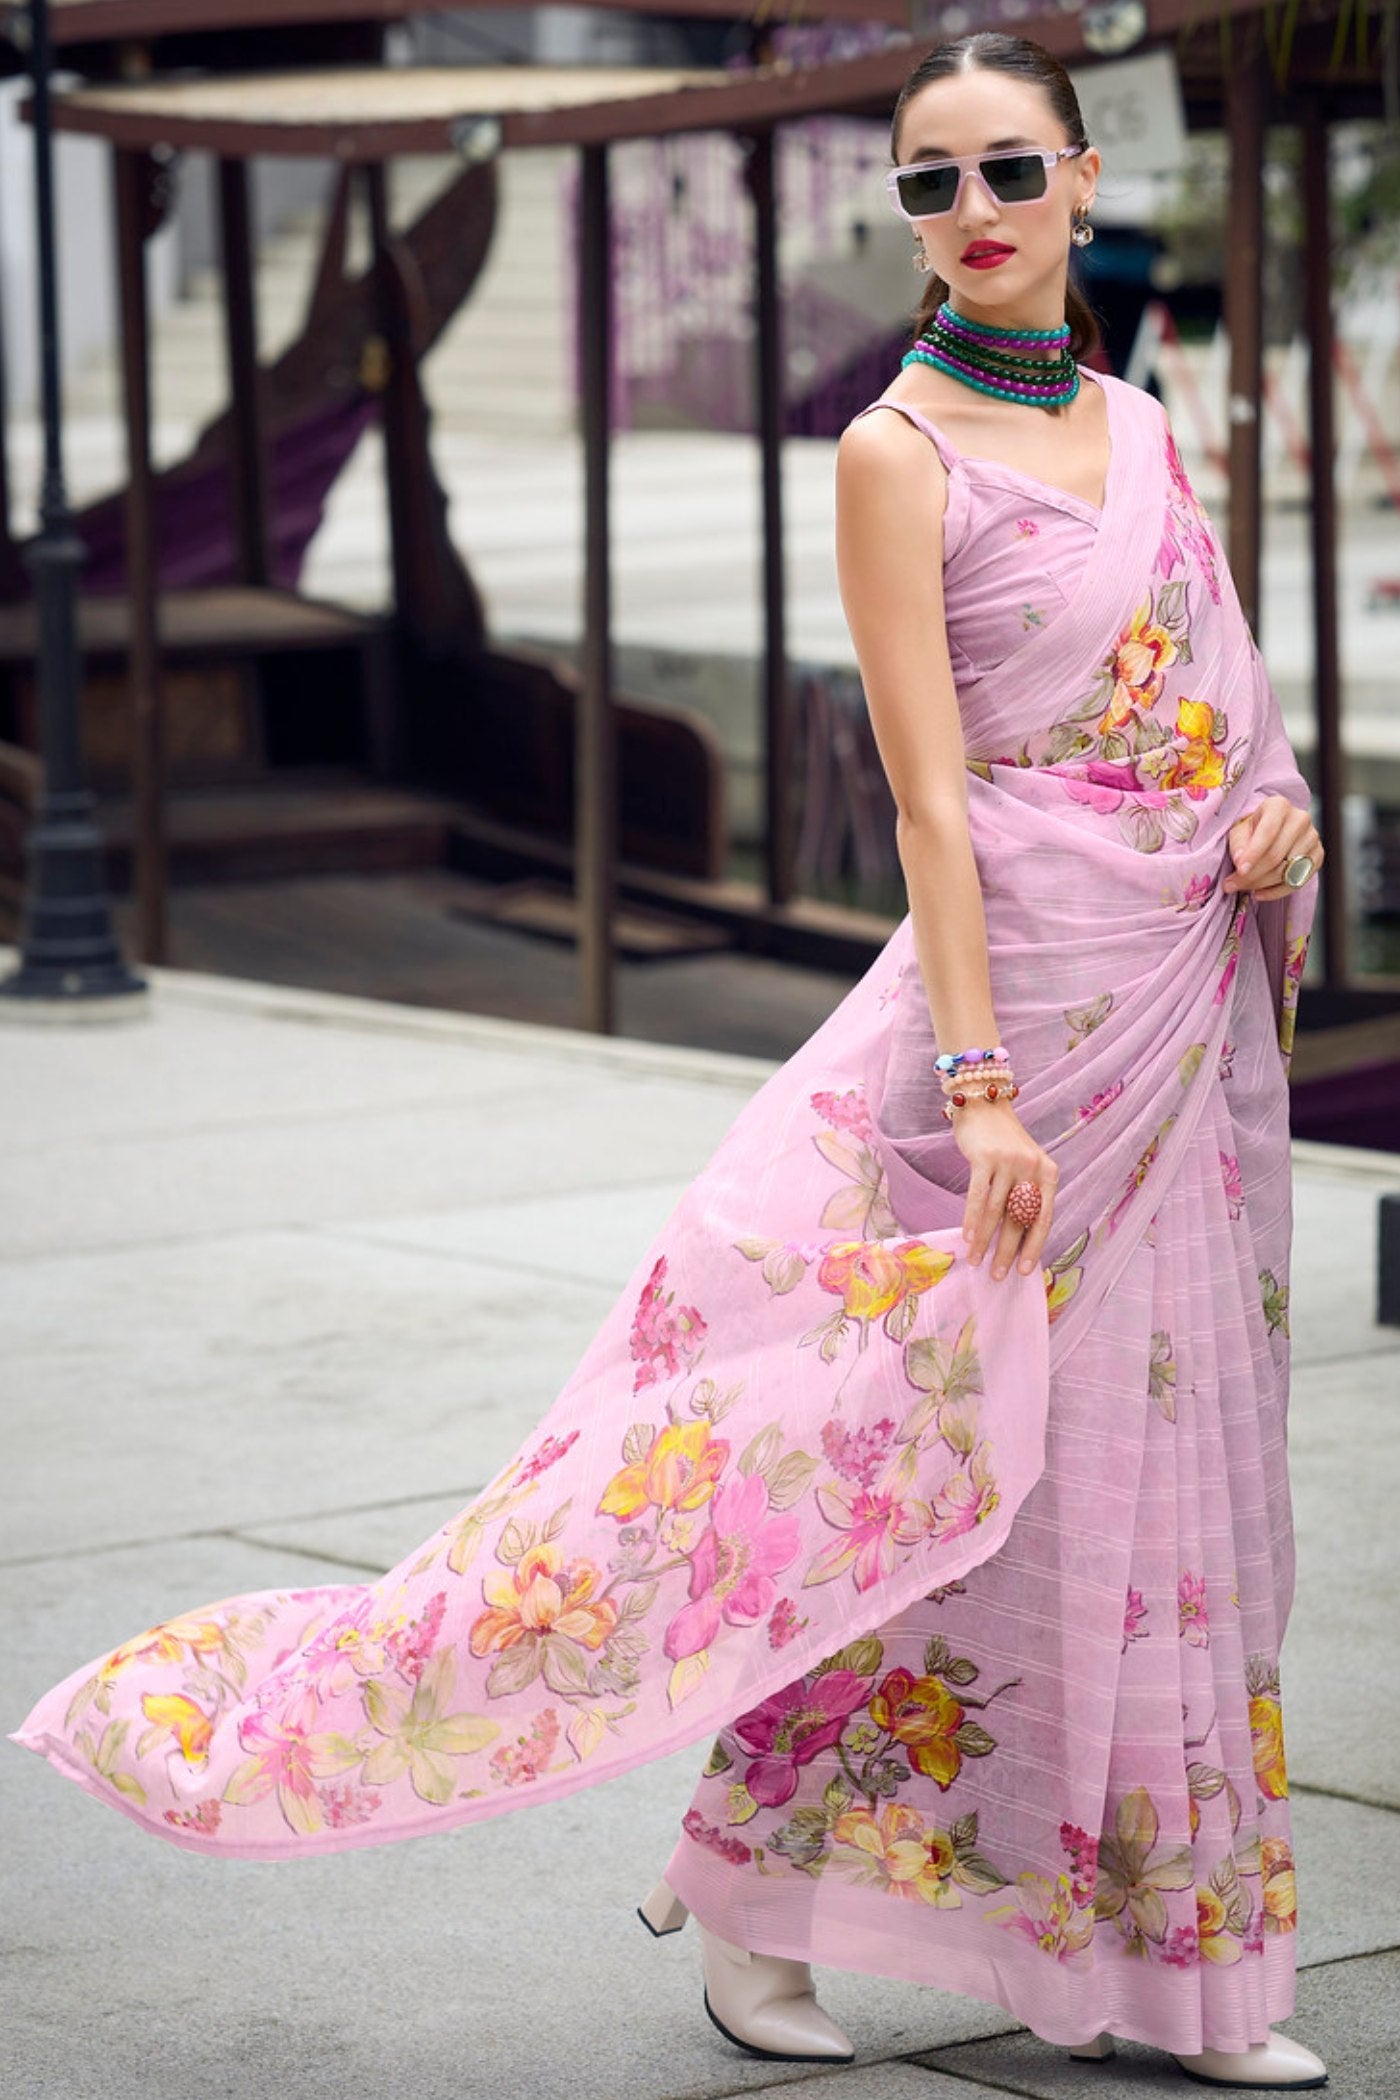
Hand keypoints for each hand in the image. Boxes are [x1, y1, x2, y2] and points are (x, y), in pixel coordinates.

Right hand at [952, 1098, 1058, 1281]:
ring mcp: (1009, 1162)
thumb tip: (1014, 1240)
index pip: (1044, 1218)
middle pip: (1020, 1219)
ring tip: (976, 1261)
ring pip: (996, 1212)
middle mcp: (1032, 1167)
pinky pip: (977, 1196)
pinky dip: (971, 1220)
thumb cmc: (1002, 1142)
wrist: (983, 1103)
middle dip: (1008, 1252)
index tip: (1025, 1272)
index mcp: (1048, 1173)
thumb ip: (1024, 1196)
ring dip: (984, 1240)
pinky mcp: (985, 1158)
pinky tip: (966, 1238)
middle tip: (998, 1275)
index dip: (1034, 1247)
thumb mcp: (1024, 1166)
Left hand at [1221, 795, 1322, 900]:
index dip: (1253, 854)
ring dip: (1261, 884)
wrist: (1273, 831)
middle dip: (1252, 875)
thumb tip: (1240, 861)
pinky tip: (1260, 893)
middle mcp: (1300, 819)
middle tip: (1232, 885)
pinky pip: (1298, 881)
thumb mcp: (1239, 831)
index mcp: (1279, 806)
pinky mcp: (1318, 855)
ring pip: (1286, 871)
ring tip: (1243, 887)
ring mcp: (1312, 837)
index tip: (1239, 871)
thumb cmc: (1253, 830)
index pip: (1268, 832)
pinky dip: (1276, 892)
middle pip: (1276, 855)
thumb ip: (1238, 845)